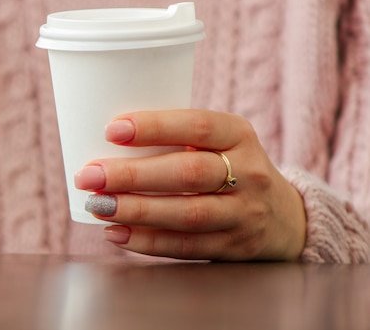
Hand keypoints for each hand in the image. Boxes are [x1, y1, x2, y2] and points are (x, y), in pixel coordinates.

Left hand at [75, 109, 306, 260]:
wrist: (284, 216)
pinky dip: (147, 241)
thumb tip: (103, 143)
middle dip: (133, 175)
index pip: (198, 126)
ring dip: (136, 210)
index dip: (155, 127)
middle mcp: (248, 172)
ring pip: (187, 213)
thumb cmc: (230, 167)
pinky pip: (186, 246)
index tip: (111, 130)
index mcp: (238, 134)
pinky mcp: (234, 247)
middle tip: (89, 176)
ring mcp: (244, 213)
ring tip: (97, 205)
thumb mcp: (220, 142)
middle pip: (188, 173)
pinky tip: (116, 233)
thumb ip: (176, 140)